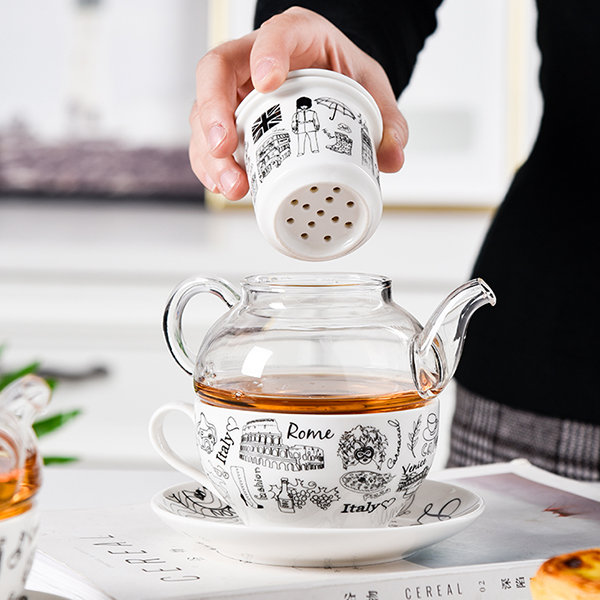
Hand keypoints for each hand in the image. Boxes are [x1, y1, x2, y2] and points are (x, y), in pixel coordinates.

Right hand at [189, 6, 407, 199]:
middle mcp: (255, 57)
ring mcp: (237, 90)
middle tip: (226, 147)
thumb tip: (391, 158)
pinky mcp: (230, 118)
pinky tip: (225, 186)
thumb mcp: (373, 91)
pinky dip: (211, 165)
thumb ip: (388, 122)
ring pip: (203, 110)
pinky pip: (208, 138)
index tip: (267, 83)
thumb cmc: (346, 77)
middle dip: (215, 112)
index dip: (266, 54)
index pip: (275, 33)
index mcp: (297, 36)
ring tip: (232, 184)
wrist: (334, 84)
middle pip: (217, 71)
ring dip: (210, 152)